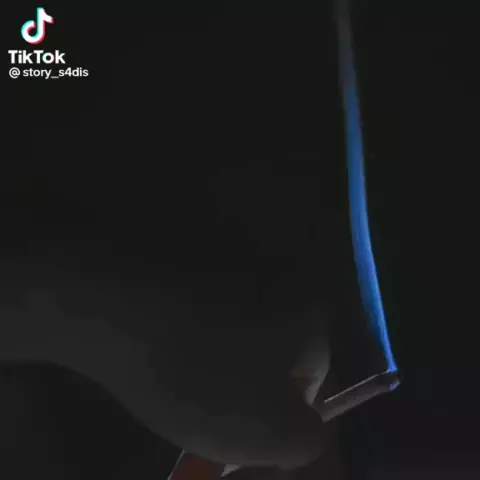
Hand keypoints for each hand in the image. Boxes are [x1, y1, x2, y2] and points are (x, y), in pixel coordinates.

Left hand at [2, 161, 336, 469]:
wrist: (112, 300)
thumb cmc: (197, 370)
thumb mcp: (263, 432)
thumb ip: (305, 439)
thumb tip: (306, 427)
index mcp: (308, 312)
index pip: (313, 375)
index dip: (279, 409)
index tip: (241, 423)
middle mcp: (279, 276)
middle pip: (275, 345)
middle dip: (249, 379)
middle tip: (208, 401)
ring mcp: (235, 256)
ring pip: (238, 323)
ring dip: (219, 352)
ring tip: (180, 371)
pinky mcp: (195, 250)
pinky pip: (205, 301)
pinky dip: (192, 323)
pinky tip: (163, 338)